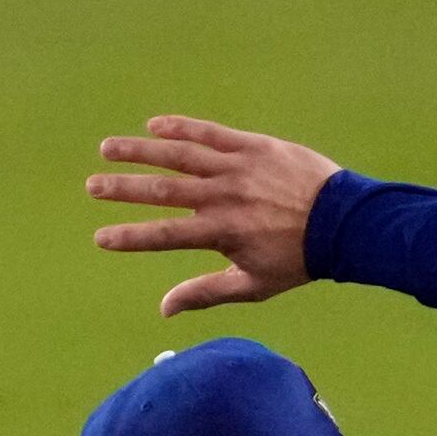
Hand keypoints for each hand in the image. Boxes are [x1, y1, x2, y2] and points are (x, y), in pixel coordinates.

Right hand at [89, 116, 340, 317]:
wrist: (344, 222)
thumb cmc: (298, 259)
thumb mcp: (253, 285)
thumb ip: (206, 292)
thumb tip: (164, 310)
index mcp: (221, 233)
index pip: (164, 235)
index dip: (130, 237)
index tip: (100, 237)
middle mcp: (223, 197)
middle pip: (163, 190)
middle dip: (123, 189)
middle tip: (92, 186)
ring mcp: (237, 168)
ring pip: (180, 155)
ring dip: (141, 150)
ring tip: (108, 148)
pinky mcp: (253, 146)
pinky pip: (210, 133)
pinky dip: (181, 128)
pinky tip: (154, 126)